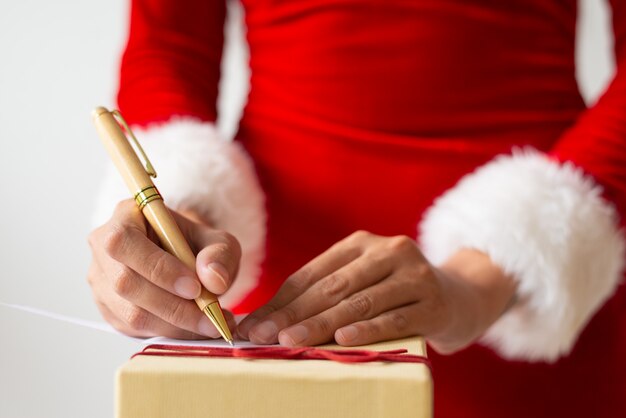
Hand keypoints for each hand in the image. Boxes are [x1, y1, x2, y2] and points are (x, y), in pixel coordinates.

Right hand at [87, 200, 239, 338]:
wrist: (186, 261)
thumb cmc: (196, 246)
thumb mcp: (217, 240)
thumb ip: (220, 254)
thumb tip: (214, 279)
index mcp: (125, 216)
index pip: (126, 242)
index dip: (158, 268)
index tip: (195, 287)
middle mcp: (104, 248)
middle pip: (125, 283)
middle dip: (173, 305)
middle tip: (211, 315)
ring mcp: (102, 281)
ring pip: (130, 312)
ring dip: (175, 324)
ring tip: (212, 324)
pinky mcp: (109, 309)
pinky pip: (135, 329)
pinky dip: (170, 333)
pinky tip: (196, 328)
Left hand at [237, 231, 515, 352]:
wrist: (462, 297)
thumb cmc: (398, 294)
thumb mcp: (364, 283)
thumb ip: (325, 295)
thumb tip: (268, 320)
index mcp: (362, 243)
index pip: (313, 273)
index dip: (280, 300)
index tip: (253, 323)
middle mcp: (389, 250)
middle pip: (333, 286)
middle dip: (294, 313)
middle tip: (263, 335)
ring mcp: (414, 274)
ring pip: (360, 301)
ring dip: (322, 323)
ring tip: (291, 340)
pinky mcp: (434, 302)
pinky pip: (395, 318)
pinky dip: (367, 329)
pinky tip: (343, 340)